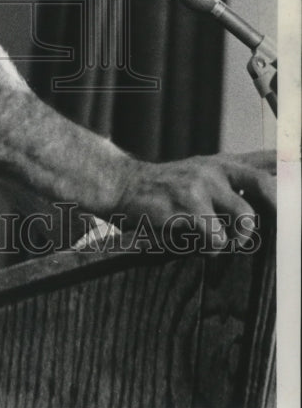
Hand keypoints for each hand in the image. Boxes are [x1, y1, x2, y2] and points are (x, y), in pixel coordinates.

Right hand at [113, 149, 275, 250]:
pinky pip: (213, 239)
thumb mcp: (208, 171)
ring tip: (211, 235)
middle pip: (267, 186)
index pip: (273, 160)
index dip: (294, 167)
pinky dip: (206, 247)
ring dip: (232, 239)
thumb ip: (245, 176)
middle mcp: (216, 169)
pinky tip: (189, 237)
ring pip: (242, 224)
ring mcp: (198, 186)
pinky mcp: (181, 207)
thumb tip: (287, 171)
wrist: (124, 184)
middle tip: (259, 226)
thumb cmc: (173, 186)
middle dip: (280, 209)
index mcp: (227, 162)